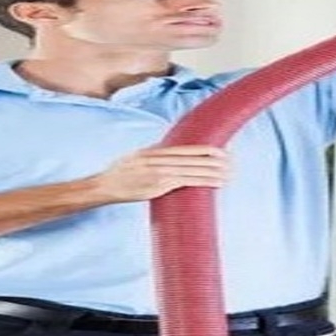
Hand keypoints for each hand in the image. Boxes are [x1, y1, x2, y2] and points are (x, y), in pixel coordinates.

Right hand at [88, 144, 229, 201]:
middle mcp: (158, 158)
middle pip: (193, 156)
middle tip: (234, 161)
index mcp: (154, 151)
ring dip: (214, 171)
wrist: (102, 187)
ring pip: (193, 169)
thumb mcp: (136, 159)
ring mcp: (158, 171)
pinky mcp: (158, 186)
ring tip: (231, 174)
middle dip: (216, 159)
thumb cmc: (119, 176)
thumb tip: (169, 158)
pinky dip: (204, 181)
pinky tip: (217, 183)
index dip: (206, 149)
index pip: (186, 148)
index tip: (223, 150)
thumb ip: (154, 157)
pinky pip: (186, 181)